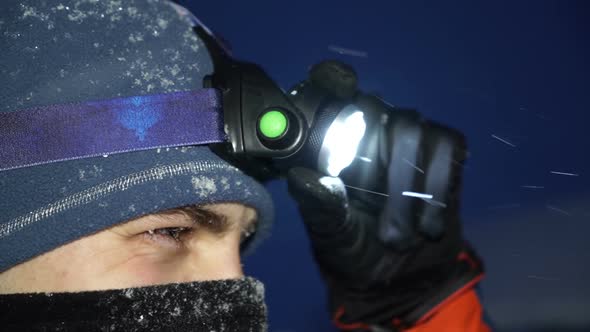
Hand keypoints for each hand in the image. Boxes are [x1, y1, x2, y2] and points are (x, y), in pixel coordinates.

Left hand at [287, 120, 482, 329]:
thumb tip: (299, 176)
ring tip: (399, 236)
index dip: (335, 91)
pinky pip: (447, 148)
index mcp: (333, 150)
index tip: (342, 105)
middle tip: (379, 227)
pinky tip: (428, 225)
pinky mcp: (443, 157)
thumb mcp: (332, 236)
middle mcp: (370, 135)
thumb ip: (320, 207)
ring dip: (406, 187)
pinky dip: (439, 188)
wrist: (402, 281)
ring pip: (412, 130)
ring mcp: (408, 143)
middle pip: (376, 112)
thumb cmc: (356, 251)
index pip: (333, 103)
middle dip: (377, 172)